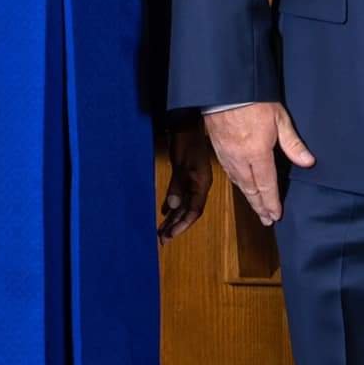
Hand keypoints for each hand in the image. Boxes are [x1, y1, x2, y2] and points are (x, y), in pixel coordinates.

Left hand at [158, 121, 214, 240]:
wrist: (186, 125)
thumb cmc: (186, 143)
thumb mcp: (182, 164)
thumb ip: (178, 185)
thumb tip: (174, 206)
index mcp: (202, 184)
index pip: (195, 210)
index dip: (183, 224)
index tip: (170, 235)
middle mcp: (199, 186)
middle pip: (188, 211)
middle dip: (176, 226)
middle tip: (162, 239)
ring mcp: (192, 181)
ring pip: (183, 205)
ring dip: (173, 218)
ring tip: (161, 231)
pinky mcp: (184, 176)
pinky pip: (179, 196)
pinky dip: (172, 205)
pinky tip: (164, 212)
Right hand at [204, 101, 313, 226]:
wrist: (224, 90)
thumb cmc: (254, 101)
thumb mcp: (279, 118)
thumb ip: (293, 143)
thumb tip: (308, 162)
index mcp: (257, 154)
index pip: (266, 185)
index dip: (271, 202)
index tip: (276, 215)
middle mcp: (240, 159)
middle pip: (251, 189)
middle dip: (260, 206)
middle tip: (267, 220)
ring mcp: (227, 156)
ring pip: (239, 183)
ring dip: (249, 198)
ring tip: (257, 209)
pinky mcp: (218, 150)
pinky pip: (229, 173)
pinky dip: (238, 184)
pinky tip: (242, 187)